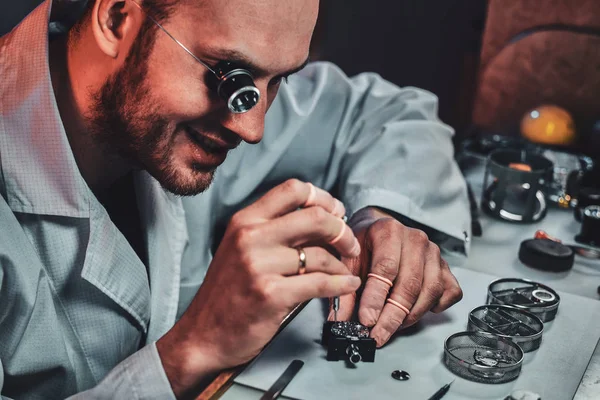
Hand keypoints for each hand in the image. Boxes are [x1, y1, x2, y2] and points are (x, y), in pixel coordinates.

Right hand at [157, 180, 361, 395]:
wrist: (203, 335)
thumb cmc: (229, 293)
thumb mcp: (242, 249)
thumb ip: (275, 231)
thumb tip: (325, 220)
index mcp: (245, 220)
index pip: (293, 190)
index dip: (324, 198)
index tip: (337, 213)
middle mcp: (250, 237)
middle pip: (315, 217)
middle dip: (342, 231)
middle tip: (350, 245)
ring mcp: (259, 265)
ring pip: (321, 255)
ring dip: (342, 265)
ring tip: (344, 272)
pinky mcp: (270, 294)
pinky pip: (320, 284)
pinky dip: (341, 285)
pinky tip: (347, 285)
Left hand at [332, 207, 462, 346]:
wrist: (379, 230)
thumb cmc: (363, 245)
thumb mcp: (347, 260)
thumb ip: (344, 289)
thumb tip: (340, 320)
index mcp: (388, 231)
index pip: (386, 268)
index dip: (376, 298)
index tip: (367, 320)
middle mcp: (415, 239)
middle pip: (410, 284)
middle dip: (393, 315)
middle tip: (378, 334)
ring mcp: (434, 252)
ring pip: (431, 290)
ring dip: (412, 315)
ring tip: (392, 326)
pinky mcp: (446, 266)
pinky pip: (450, 291)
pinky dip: (438, 305)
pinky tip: (419, 310)